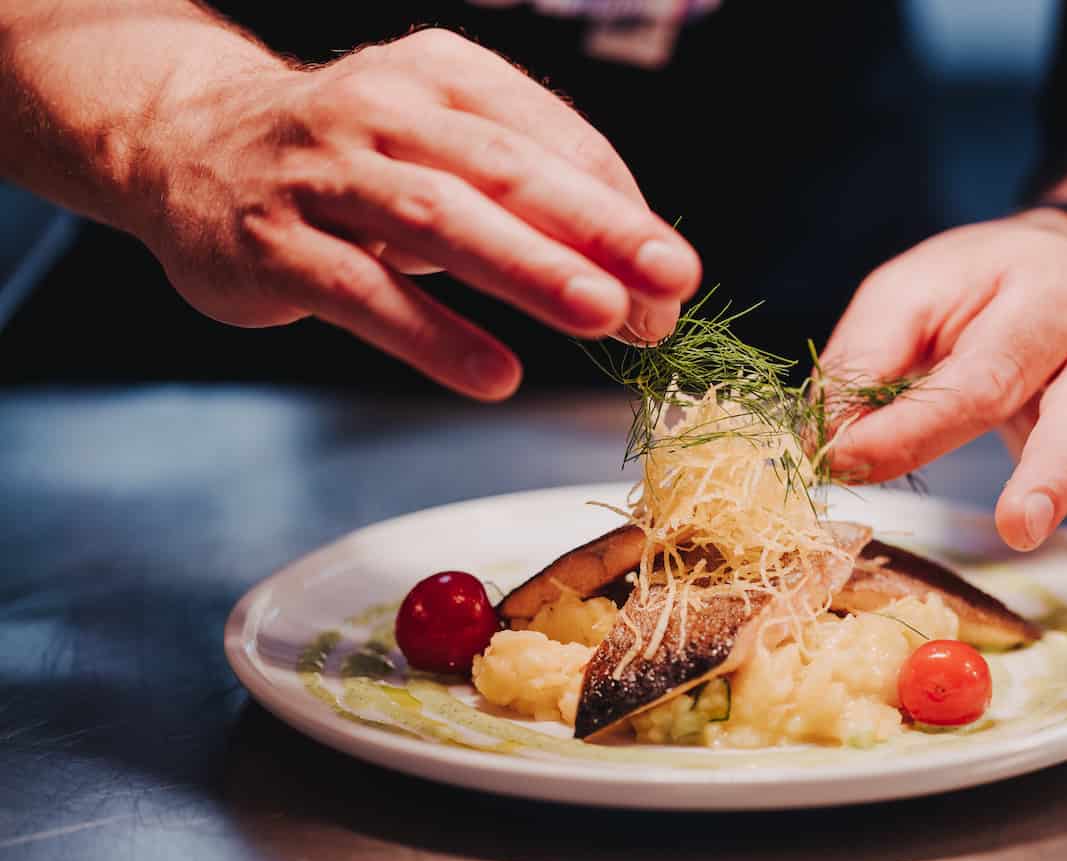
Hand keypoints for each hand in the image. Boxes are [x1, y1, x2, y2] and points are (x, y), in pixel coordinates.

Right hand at [132, 28, 699, 398]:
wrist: (186, 144)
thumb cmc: (353, 159)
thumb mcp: (444, 150)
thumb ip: (537, 207)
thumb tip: (645, 291)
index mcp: (442, 74)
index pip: (552, 138)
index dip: (620, 209)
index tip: (674, 273)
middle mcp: (381, 108)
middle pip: (504, 169)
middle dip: (596, 228)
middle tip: (668, 278)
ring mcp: (320, 174)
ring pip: (436, 218)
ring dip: (527, 268)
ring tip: (602, 315)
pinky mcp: (272, 243)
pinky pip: (361, 293)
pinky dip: (433, 336)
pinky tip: (495, 375)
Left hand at [820, 212, 1066, 599]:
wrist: (1061, 264)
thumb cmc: (975, 287)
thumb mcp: (910, 294)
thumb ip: (867, 360)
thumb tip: (830, 442)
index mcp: (1042, 294)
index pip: (982, 374)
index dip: (918, 426)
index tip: (855, 463)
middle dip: (1054, 473)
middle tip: (1022, 525)